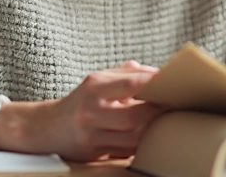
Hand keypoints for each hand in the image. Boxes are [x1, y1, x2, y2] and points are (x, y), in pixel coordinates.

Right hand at [0, 61, 164, 160]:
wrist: (49, 127)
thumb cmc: (83, 99)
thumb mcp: (99, 79)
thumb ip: (128, 72)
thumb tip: (159, 73)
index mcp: (93, 87)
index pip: (129, 83)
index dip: (154, 84)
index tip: (172, 82)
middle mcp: (90, 111)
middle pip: (133, 116)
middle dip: (157, 112)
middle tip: (176, 105)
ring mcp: (91, 135)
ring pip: (132, 137)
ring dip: (152, 130)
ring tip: (167, 120)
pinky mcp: (94, 153)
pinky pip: (126, 150)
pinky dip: (140, 143)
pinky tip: (150, 136)